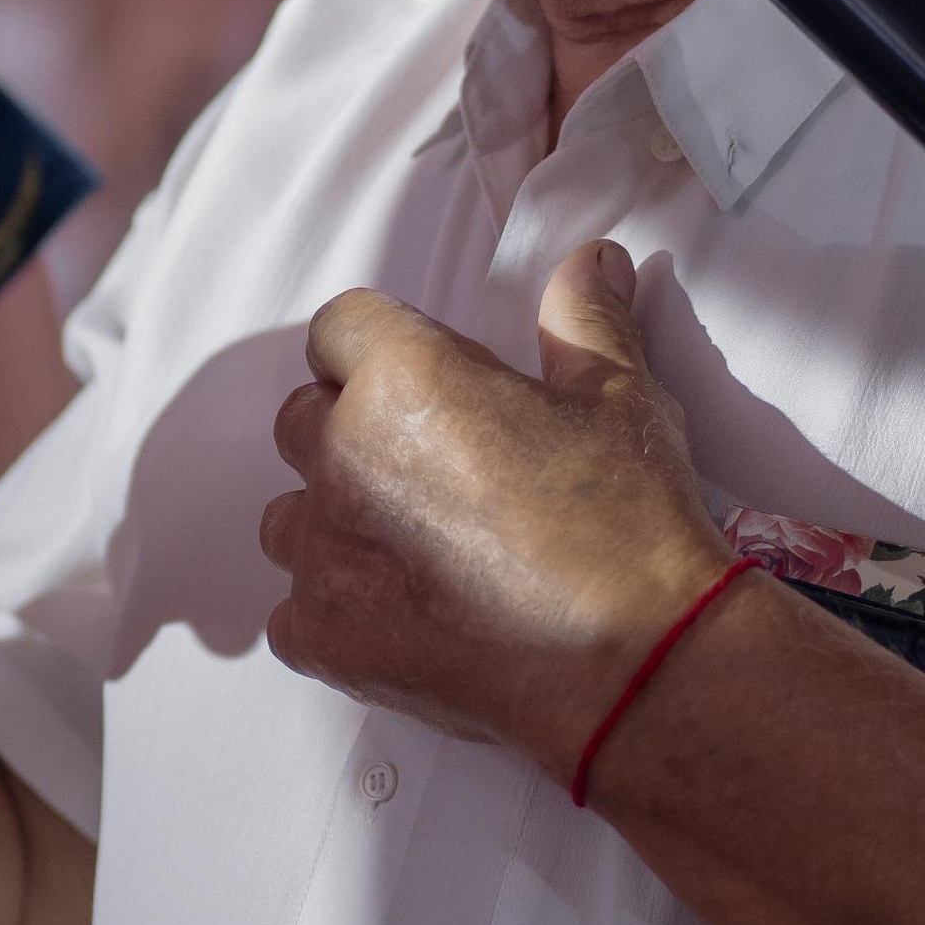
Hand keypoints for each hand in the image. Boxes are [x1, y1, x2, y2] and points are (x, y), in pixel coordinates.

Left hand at [261, 242, 730, 781]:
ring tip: (414, 548)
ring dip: (335, 522)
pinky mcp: (324, 635)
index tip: (417, 379)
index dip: (377, 348)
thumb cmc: (628, 524)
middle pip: (302, 418)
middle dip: (350, 431)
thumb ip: (584, 318)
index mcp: (405, 377)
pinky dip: (336, 610)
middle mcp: (344, 455)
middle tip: (430, 469)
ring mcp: (325, 551)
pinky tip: (403, 615)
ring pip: (288, 517)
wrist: (636, 663)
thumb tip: (592, 261)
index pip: (339, 327)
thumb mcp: (619, 397)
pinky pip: (293, 610)